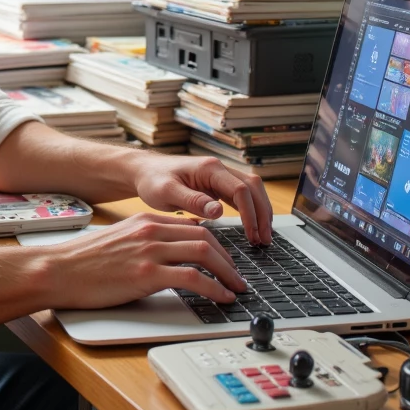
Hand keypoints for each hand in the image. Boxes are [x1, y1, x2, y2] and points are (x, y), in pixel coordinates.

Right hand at [42, 214, 248, 310]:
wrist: (58, 270)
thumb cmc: (82, 262)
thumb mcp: (118, 240)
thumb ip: (144, 241)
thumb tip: (168, 255)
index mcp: (145, 221)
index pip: (193, 226)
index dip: (216, 244)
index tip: (225, 260)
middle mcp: (151, 230)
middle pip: (206, 236)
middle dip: (229, 259)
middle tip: (237, 276)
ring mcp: (150, 250)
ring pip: (206, 253)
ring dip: (228, 273)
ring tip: (236, 288)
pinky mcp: (147, 273)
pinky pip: (194, 278)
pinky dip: (214, 288)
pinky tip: (221, 298)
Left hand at [130, 153, 272, 245]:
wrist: (144, 171)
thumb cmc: (152, 180)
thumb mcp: (167, 192)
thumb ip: (192, 200)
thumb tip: (218, 211)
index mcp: (209, 169)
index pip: (240, 189)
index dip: (250, 213)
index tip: (252, 235)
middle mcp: (218, 169)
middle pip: (253, 187)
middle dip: (262, 214)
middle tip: (265, 240)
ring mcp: (220, 176)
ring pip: (252, 190)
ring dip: (261, 212)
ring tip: (263, 237)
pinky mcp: (218, 185)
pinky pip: (242, 195)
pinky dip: (251, 210)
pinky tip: (253, 227)